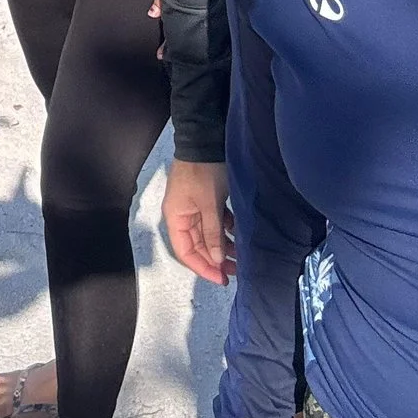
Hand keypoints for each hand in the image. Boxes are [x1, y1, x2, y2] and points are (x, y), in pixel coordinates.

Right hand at [163, 157, 236, 283]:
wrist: (205, 139)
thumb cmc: (203, 172)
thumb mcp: (209, 204)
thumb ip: (212, 233)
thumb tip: (215, 260)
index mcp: (176, 218)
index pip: (185, 252)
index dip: (202, 268)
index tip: (221, 278)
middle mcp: (182, 216)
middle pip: (197, 245)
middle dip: (215, 259)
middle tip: (236, 271)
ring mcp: (194, 208)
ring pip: (208, 235)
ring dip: (222, 245)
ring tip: (241, 255)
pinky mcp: (205, 200)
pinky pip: (214, 222)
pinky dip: (225, 229)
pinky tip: (239, 233)